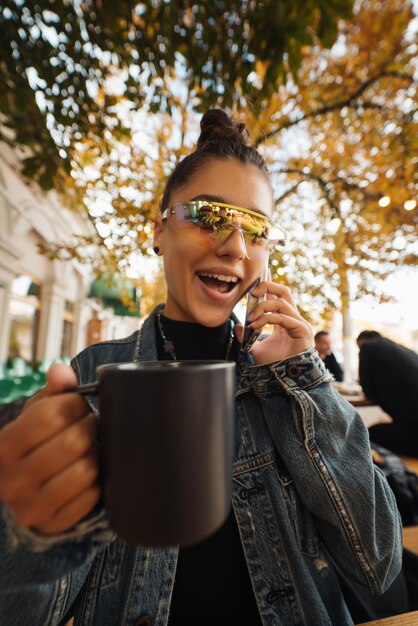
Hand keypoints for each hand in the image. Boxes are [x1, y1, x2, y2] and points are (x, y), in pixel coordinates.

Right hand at [0, 364, 100, 534]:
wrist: (26, 492)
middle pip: (74, 441)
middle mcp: (12, 480)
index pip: (53, 415)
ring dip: (96, 455)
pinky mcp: (53, 525)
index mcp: (4, 447)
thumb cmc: (35, 444)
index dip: (76, 404)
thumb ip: (52, 391)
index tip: (78, 406)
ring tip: (90, 449)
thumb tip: (60, 370)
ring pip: (86, 469)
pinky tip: (89, 475)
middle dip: (90, 428)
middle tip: (89, 427)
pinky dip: (97, 482)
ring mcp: (31, 507)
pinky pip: (92, 496)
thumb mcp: (36, 415)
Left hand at [235, 281, 312, 364]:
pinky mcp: (302, 331)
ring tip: (250, 319)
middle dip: (268, 286)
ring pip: (281, 303)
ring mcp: (300, 323)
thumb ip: (246, 336)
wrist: (285, 380)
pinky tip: (256, 326)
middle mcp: (294, 318)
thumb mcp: (255, 348)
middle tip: (252, 292)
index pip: (279, 295)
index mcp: (285, 319)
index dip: (270, 283)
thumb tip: (235, 326)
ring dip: (262, 308)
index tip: (261, 273)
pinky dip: (267, 319)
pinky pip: (283, 317)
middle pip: (284, 291)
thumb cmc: (274, 364)